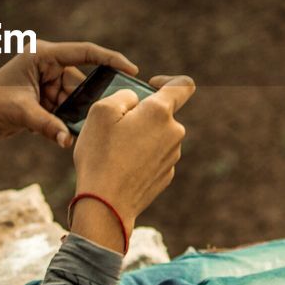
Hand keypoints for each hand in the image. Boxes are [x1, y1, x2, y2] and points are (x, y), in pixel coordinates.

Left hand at [0, 40, 137, 160]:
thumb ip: (48, 125)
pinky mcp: (44, 98)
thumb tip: (69, 141)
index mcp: (42, 55)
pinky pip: (65, 109)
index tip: (132, 69)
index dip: (110, 59)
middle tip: (103, 117)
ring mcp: (46, 82)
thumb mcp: (21, 113)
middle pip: (81, 82)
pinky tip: (67, 133)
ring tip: (82, 129)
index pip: (85, 52)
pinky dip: (67, 121)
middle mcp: (47, 65)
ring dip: (77, 115)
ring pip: (74, 99)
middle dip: (89, 101)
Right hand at [70, 75, 195, 242]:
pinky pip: (155, 156)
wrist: (106, 204)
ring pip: (158, 135)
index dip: (167, 80)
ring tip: (115, 151)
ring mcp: (172, 156)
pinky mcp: (166, 175)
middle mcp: (174, 133)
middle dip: (142, 114)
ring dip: (141, 136)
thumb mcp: (100, 112)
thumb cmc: (101, 155)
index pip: (183, 85)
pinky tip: (122, 167)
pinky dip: (141, 156)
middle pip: (162, 113)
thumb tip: (135, 100)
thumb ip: (123, 95)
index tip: (149, 86)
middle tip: (115, 127)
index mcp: (160, 112)